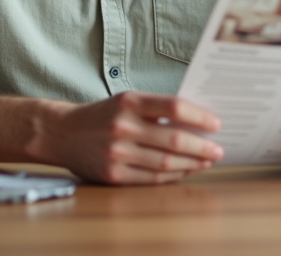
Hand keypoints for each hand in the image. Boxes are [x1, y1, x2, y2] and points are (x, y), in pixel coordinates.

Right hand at [35, 91, 222, 184]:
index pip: (174, 107)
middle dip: (202, 146)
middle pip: (174, 139)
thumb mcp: (126, 102)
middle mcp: (123, 127)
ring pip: (166, 162)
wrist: (62, 133)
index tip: (216, 124)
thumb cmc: (102, 115)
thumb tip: (197, 122)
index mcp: (129, 102)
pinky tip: (185, 171)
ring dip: (192, 164)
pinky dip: (173, 176)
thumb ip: (156, 109)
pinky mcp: (113, 175)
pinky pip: (151, 178)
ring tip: (206, 161)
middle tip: (218, 149)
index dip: (199, 117)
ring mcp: (117, 153)